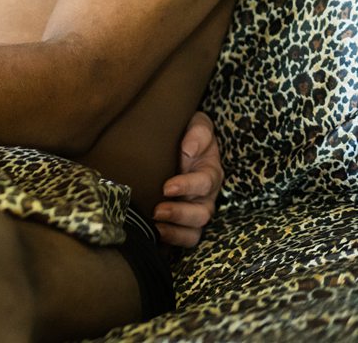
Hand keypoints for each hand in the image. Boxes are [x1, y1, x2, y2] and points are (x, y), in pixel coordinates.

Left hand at [153, 110, 223, 247]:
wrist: (175, 142)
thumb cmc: (186, 134)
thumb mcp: (197, 125)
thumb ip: (198, 132)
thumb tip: (188, 150)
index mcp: (210, 172)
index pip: (205, 183)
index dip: (188, 186)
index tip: (167, 186)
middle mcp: (205, 196)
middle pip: (202, 214)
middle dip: (180, 213)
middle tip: (158, 210)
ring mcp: (194, 211)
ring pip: (194, 230)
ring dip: (175, 230)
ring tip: (155, 224)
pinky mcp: (182, 222)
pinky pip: (184, 238)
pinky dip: (172, 239)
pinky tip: (155, 234)